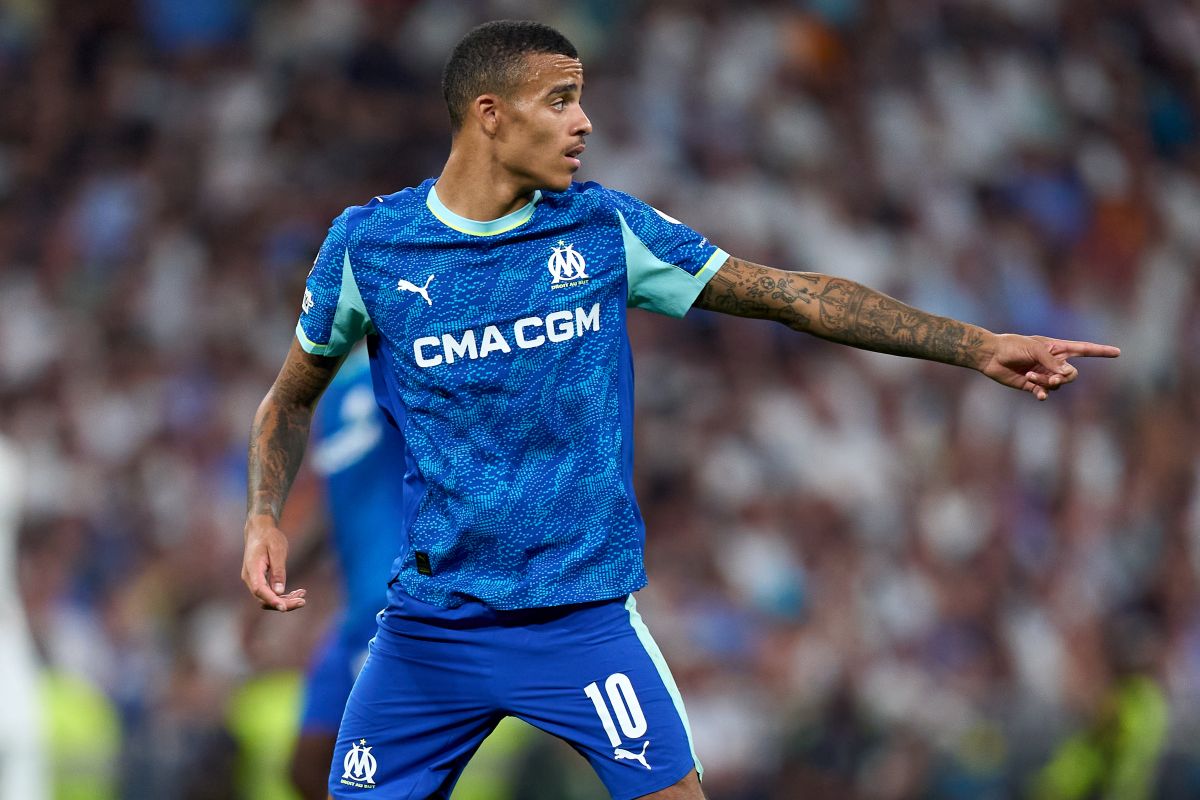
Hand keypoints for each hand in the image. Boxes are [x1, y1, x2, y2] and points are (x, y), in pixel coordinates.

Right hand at [241, 515, 306, 611]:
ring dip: (284, 600)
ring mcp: (253, 580)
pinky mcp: (259, 581)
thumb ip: (278, 570)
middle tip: (302, 601)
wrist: (259, 530)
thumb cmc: (269, 537)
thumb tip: (279, 591)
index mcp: (252, 569)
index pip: (259, 590)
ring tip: (302, 595)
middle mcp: (250, 578)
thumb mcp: (277, 550)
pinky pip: (269, 593)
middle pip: (264, 598)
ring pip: (267, 598)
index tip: (284, 608)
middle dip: (283, 603)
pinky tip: (297, 592)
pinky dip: (282, 595)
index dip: (272, 600)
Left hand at [979, 334, 1119, 399]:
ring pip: (1057, 384)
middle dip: (1065, 377)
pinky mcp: (1032, 385)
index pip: (1084, 349)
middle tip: (1053, 378)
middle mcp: (1052, 362)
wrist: (991, 356)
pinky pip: (1045, 393)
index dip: (1101, 351)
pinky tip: (1038, 394)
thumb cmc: (1012, 346)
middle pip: (1072, 374)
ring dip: (1046, 382)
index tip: (1117, 352)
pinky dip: (1043, 394)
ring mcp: (1043, 374)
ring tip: (1030, 376)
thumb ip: (1052, 361)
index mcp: (1057, 348)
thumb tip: (1067, 375)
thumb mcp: (1034, 349)